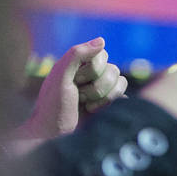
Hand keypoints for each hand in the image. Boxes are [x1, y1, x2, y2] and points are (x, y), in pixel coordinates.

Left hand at [5, 37, 127, 152]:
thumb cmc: (53, 105)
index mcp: (79, 63)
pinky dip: (111, 104)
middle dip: (95, 88)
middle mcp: (92, 73)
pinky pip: (123, 96)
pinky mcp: (109, 104)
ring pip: (120, 83)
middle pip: (113, 70)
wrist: (53, 134)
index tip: (74, 81)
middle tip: (78, 97)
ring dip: (102, 98)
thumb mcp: (60, 75)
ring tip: (85, 106)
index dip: (91, 70)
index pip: (102, 55)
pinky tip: (95, 111)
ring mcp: (101, 89)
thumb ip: (77, 54)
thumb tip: (102, 41)